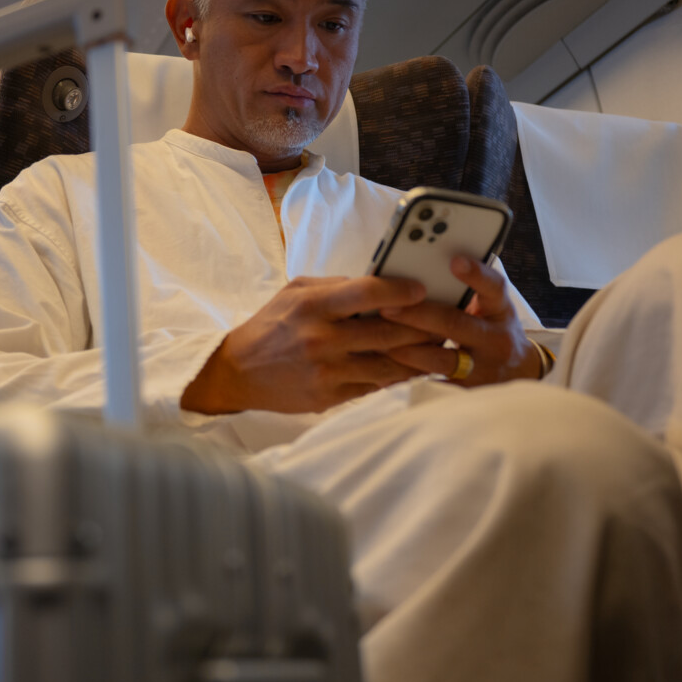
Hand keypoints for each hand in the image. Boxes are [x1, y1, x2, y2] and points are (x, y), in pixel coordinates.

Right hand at [181, 276, 440, 413]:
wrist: (237, 372)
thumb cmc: (272, 325)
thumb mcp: (296, 292)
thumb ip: (337, 286)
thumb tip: (381, 283)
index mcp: (313, 305)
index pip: (369, 292)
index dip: (401, 289)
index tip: (422, 289)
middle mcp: (322, 339)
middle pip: (388, 332)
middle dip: (422, 326)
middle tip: (444, 319)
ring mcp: (327, 372)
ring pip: (389, 364)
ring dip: (418, 356)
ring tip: (438, 347)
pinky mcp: (329, 397)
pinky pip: (374, 387)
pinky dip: (397, 378)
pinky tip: (412, 369)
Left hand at [380, 256, 539, 386]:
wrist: (518, 371)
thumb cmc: (493, 327)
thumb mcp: (491, 306)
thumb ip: (467, 290)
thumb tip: (422, 268)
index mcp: (500, 310)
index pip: (494, 287)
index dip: (476, 274)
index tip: (455, 261)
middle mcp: (494, 339)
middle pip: (456, 324)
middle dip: (419, 316)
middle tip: (387, 307)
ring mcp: (482, 368)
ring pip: (442, 360)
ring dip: (409, 351)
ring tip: (381, 342)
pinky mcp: (467, 391)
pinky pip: (434, 384)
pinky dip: (408, 377)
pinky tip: (386, 370)